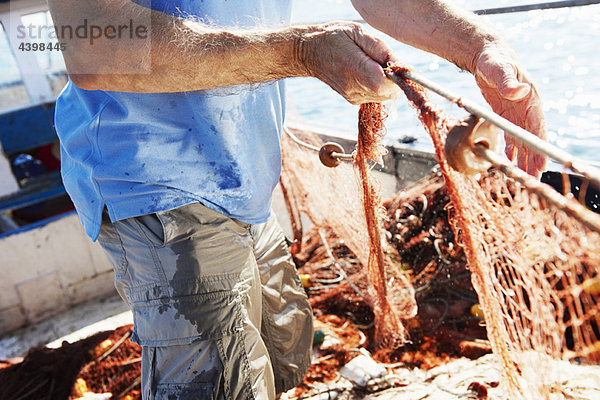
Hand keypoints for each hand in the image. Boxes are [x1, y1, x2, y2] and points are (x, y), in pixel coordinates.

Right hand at [298, 22, 398, 104]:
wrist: (311, 53)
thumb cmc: (335, 38)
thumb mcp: (358, 33)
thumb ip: (381, 50)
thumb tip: (400, 66)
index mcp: (356, 69)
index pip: (388, 85)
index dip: (399, 77)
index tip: (398, 66)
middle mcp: (355, 88)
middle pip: (390, 92)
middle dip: (394, 79)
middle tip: (383, 61)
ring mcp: (353, 97)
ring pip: (385, 96)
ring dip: (386, 82)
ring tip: (372, 65)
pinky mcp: (353, 100)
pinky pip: (376, 96)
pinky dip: (378, 85)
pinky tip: (367, 72)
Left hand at [473, 43, 546, 176]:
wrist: (486, 55)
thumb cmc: (493, 60)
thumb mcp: (498, 68)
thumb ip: (507, 81)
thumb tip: (519, 90)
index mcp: (530, 98)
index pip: (537, 126)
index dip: (539, 145)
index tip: (541, 163)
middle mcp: (528, 107)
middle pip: (532, 137)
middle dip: (534, 158)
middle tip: (534, 178)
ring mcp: (518, 112)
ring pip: (523, 139)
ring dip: (524, 158)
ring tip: (524, 177)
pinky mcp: (506, 114)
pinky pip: (511, 135)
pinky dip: (512, 149)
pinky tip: (510, 162)